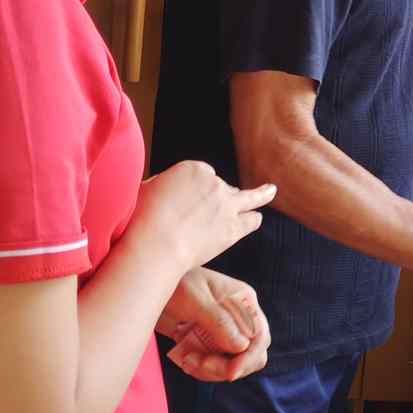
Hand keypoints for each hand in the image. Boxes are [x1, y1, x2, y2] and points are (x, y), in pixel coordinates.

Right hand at [131, 162, 275, 273]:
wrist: (157, 243)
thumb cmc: (143, 218)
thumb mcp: (146, 188)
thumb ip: (162, 185)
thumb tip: (162, 189)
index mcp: (194, 169)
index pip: (202, 176)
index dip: (195, 189)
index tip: (185, 201)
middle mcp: (214, 183)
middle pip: (220, 187)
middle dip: (213, 198)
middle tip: (199, 215)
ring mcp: (227, 206)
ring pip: (248, 197)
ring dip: (260, 194)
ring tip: (270, 191)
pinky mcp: (233, 228)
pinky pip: (250, 220)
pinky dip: (254, 218)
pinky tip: (259, 217)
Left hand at [160, 268, 270, 381]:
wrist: (150, 288)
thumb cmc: (173, 284)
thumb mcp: (194, 299)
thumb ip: (219, 321)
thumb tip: (242, 346)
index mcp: (243, 302)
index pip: (259, 336)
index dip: (248, 358)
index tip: (229, 373)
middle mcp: (239, 319)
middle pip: (251, 356)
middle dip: (228, 367)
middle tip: (202, 364)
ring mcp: (224, 333)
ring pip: (233, 366)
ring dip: (211, 371)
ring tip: (187, 360)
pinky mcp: (209, 344)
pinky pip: (215, 368)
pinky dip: (201, 370)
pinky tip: (185, 360)